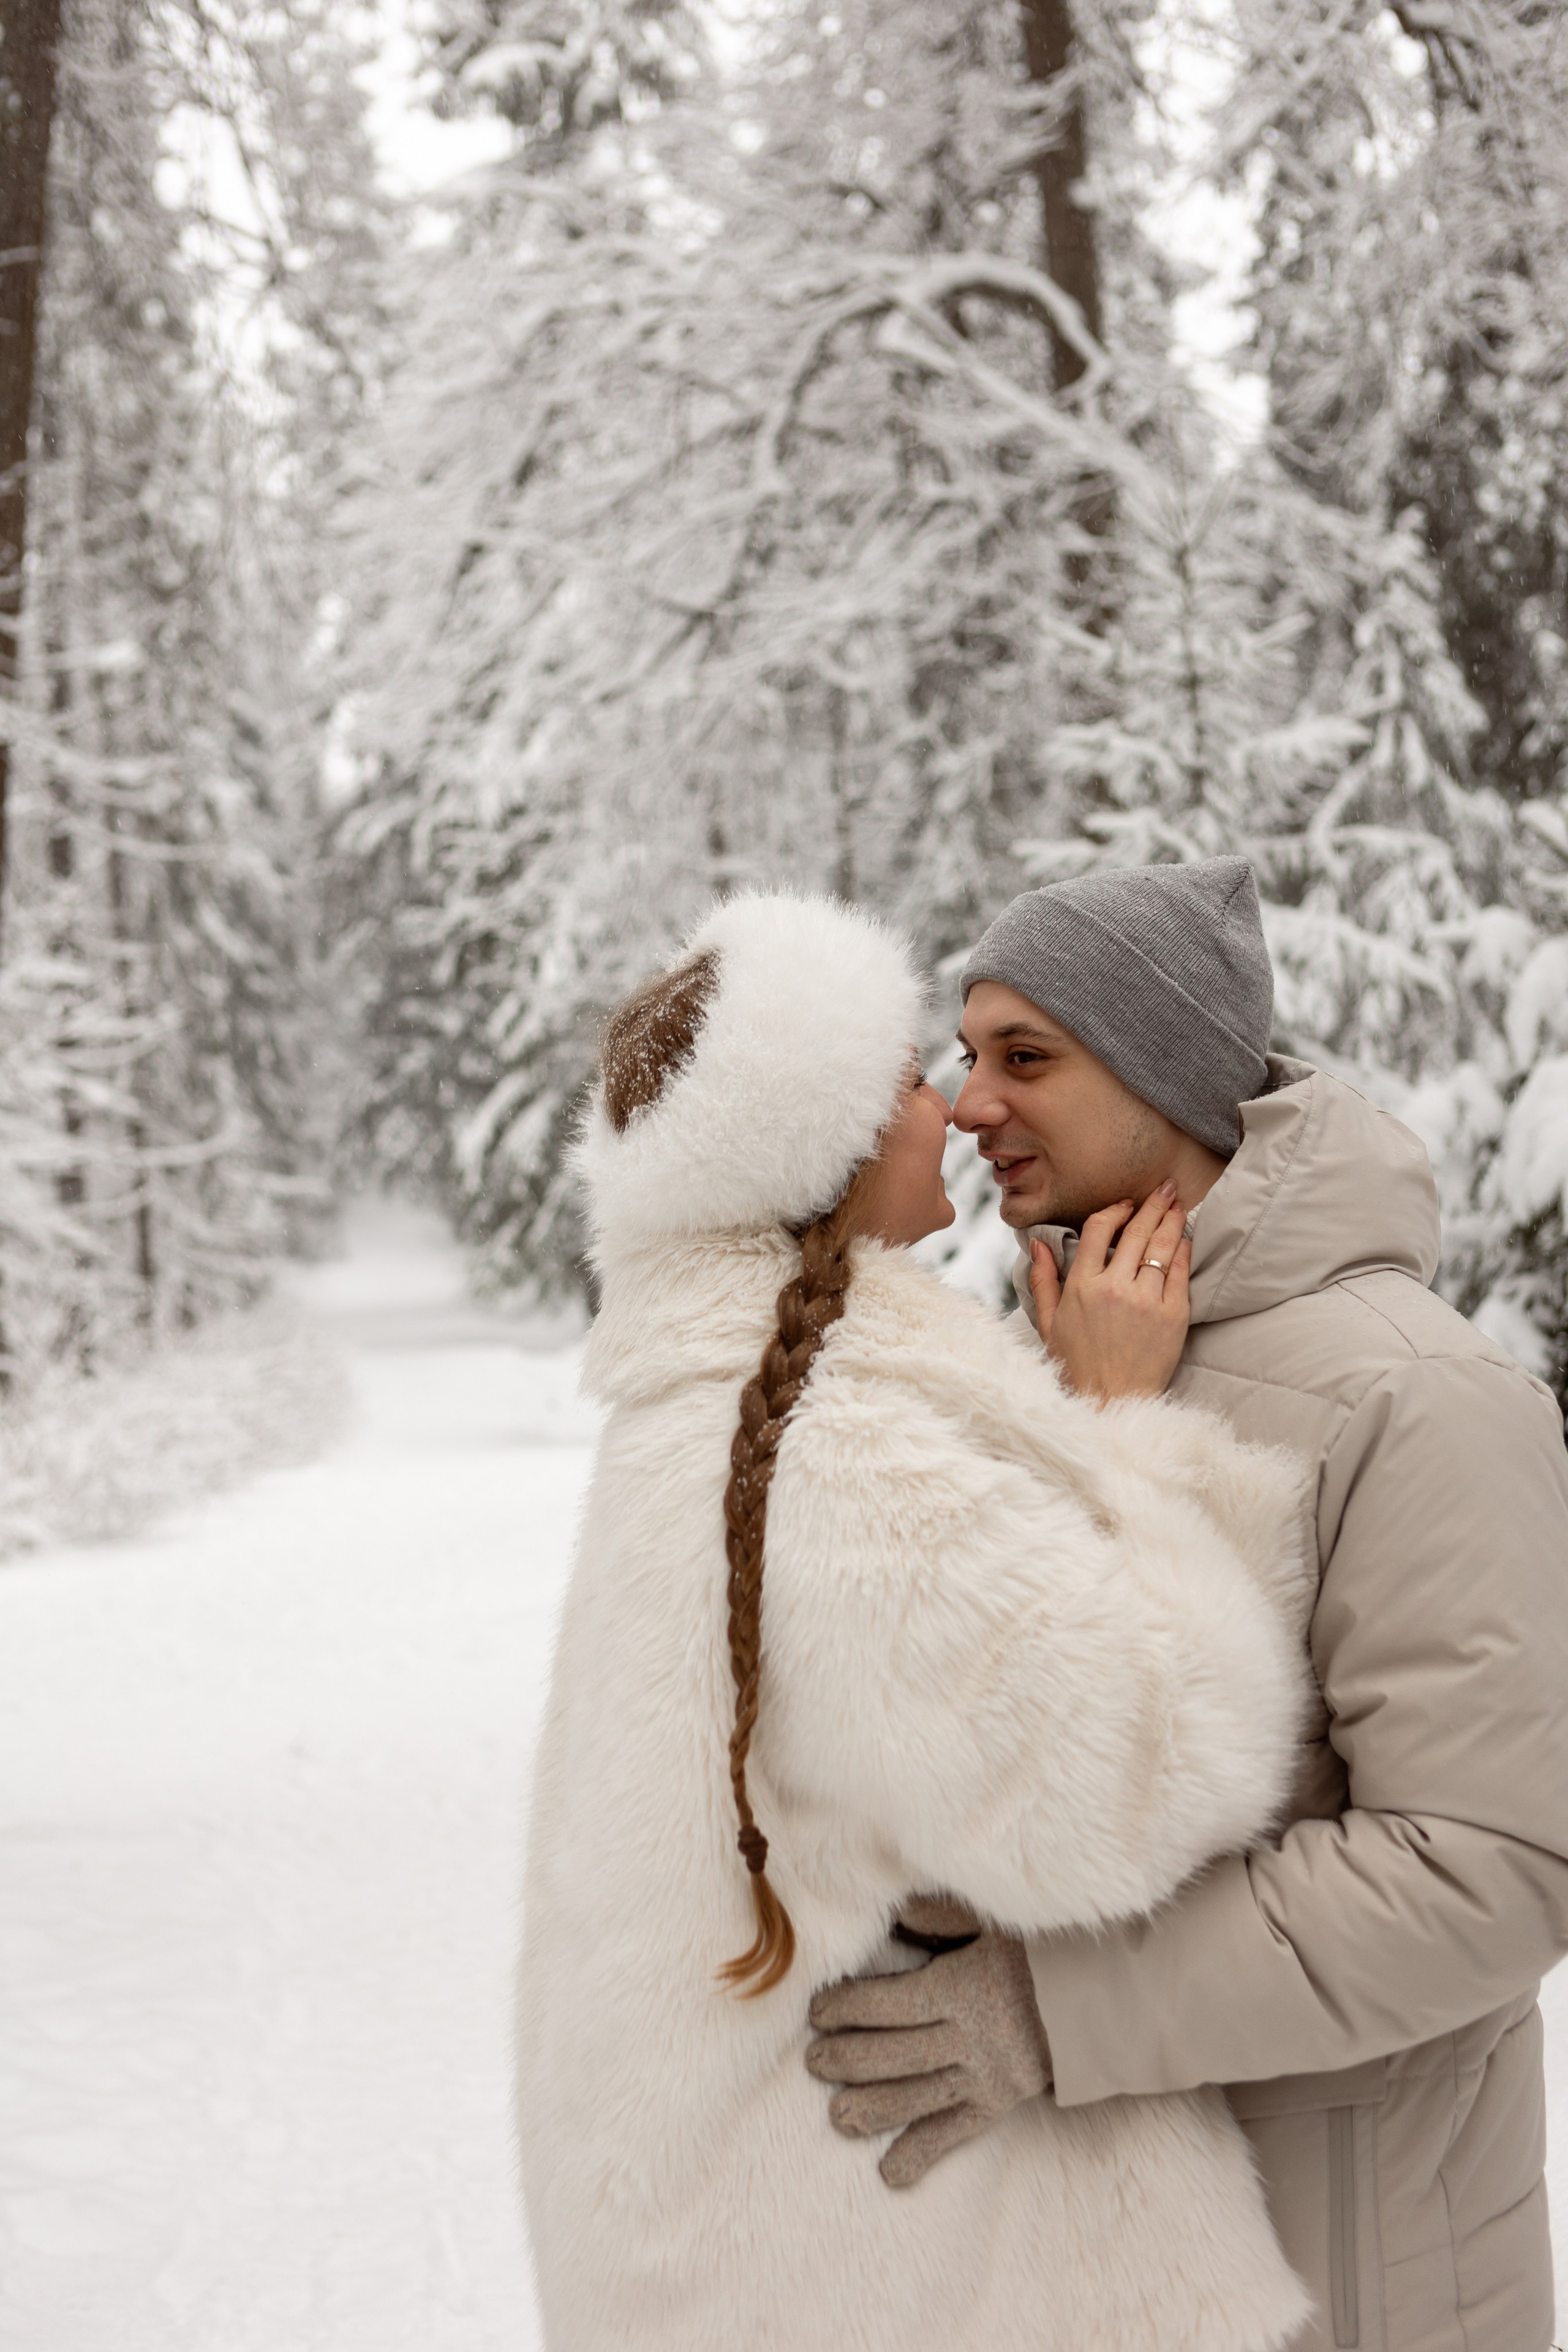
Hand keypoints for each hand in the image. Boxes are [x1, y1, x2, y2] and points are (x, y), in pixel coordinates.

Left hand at [806, 1930, 1050, 2187]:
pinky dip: (923, 2153)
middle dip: (848, 2059)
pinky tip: (891, 2172)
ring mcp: (985, 2076)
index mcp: (962, 1988)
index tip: (817, 2011)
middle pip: (896, 2054)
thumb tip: (895, 1913)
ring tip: (838, 2116)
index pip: (890, 2003)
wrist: (1105, 1997)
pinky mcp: (999, 2103)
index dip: (848, 2008)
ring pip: (918, 2098)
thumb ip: (942, 1916)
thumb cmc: (1041, 1951)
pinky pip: (956, 2132)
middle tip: (814, 2062)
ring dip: (874, 2108)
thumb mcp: (994, 1921)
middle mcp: (969, 2038)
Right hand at [1031, 1180, 1190, 1403]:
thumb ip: (1043, 1279)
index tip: (1127, 1204)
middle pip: (1137, 1231)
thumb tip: (1038, 1244)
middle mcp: (1115, 1288)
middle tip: (1165, 1188)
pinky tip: (1185, 1239)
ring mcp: (1146, 1301)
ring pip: (1162, 1247)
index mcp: (1082, 1286)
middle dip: (1153, 1204)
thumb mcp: (1048, 1322)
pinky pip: (1181, 1273)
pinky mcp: (1173, 1316)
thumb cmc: (1077, 1365)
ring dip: (1173, 1220)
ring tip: (1179, 1204)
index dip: (1116, 1209)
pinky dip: (1184, 1251)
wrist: (1111, 1403)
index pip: (1100, 1228)